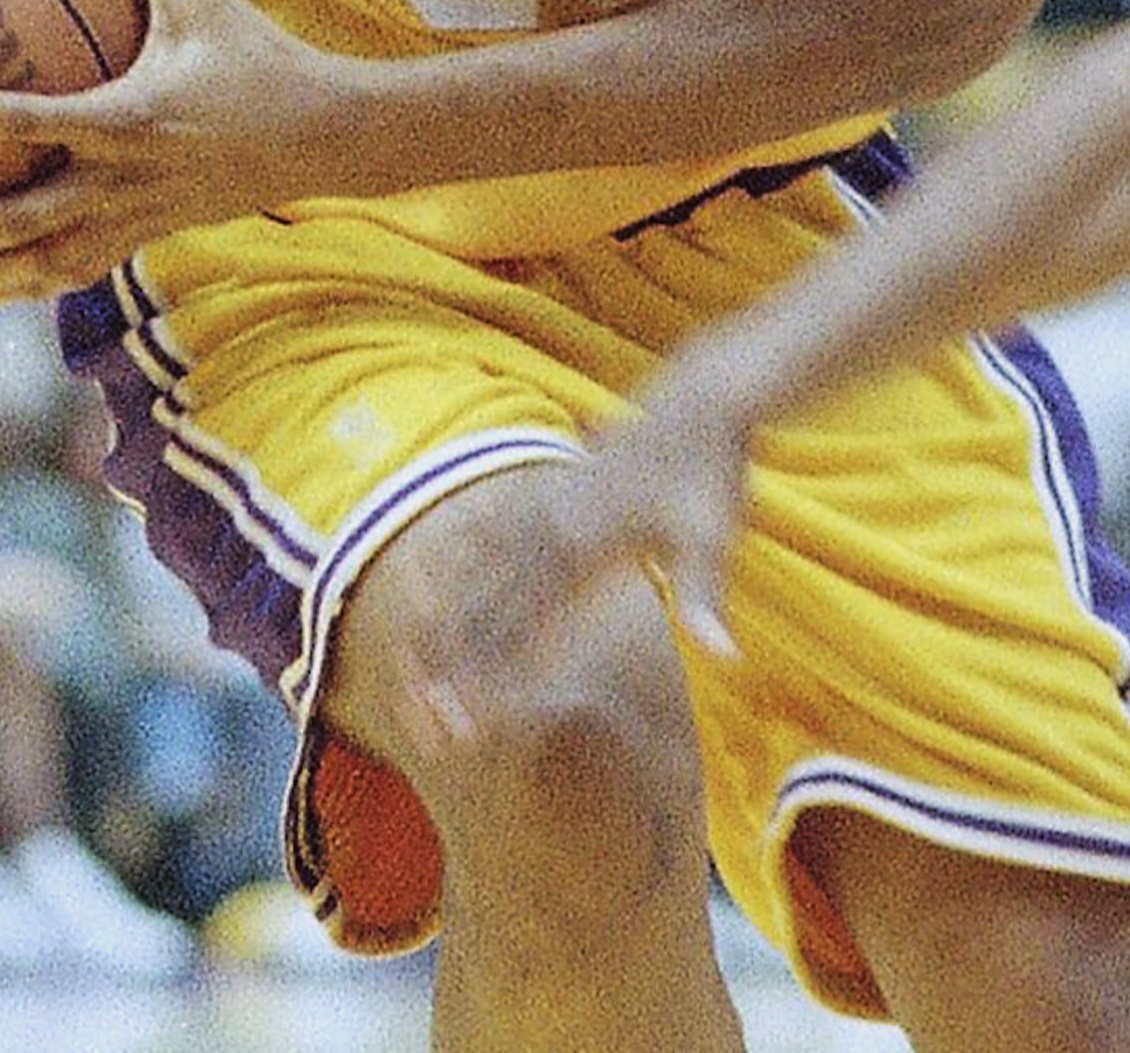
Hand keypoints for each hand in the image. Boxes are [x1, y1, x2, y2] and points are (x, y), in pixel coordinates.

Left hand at [0, 0, 389, 297]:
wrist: (327, 137)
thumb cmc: (262, 59)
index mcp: (127, 118)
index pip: (28, 119)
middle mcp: (124, 180)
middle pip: (24, 225)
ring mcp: (137, 218)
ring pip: (46, 265)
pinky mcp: (149, 236)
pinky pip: (79, 269)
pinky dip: (29, 283)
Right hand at [402, 382, 758, 747]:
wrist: (700, 402)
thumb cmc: (709, 475)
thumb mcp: (713, 538)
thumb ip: (704, 599)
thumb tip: (723, 658)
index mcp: (584, 547)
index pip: (520, 628)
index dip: (487, 679)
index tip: (462, 727)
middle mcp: (548, 527)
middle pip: (480, 610)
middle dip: (445, 670)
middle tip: (418, 722)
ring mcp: (539, 506)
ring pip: (469, 575)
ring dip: (436, 628)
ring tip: (405, 671)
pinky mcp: (541, 490)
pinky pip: (482, 533)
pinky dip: (449, 564)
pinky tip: (423, 583)